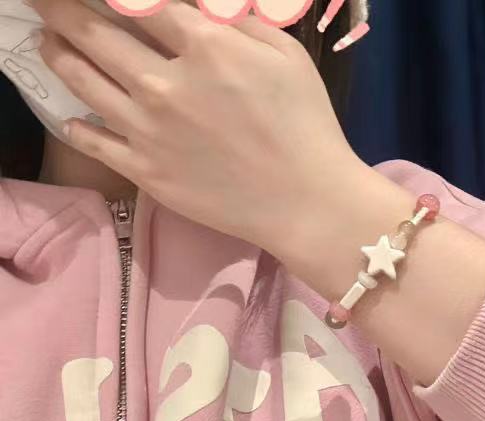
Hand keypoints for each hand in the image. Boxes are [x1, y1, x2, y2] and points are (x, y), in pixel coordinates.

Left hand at [32, 0, 367, 260]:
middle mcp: (163, 84)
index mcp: (205, 48)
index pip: (140, 1)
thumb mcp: (286, 56)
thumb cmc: (306, 126)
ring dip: (57, 51)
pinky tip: (72, 118)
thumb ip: (236, 21)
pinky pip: (95, 143)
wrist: (304, 203)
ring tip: (49, 41)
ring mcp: (148, 132)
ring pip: (82, 80)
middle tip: (43, 2)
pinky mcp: (146, 172)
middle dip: (61, 8)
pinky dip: (76, 125)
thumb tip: (193, 8)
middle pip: (93, 32)